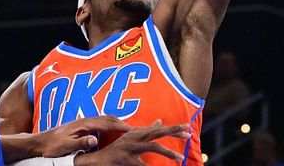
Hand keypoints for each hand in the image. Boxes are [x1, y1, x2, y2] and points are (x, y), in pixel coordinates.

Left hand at [35, 116, 131, 156]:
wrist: (39, 142)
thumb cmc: (52, 146)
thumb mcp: (66, 146)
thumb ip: (81, 143)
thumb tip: (95, 140)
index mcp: (83, 125)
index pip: (106, 124)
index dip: (120, 127)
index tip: (132, 130)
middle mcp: (84, 121)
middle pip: (107, 118)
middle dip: (121, 122)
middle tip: (135, 128)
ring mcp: (82, 122)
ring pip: (103, 119)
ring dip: (115, 122)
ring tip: (126, 128)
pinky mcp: (80, 125)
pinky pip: (99, 122)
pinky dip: (109, 124)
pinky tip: (110, 130)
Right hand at [74, 120, 189, 165]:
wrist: (95, 159)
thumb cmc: (114, 150)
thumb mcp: (130, 138)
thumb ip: (146, 131)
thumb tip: (160, 121)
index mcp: (136, 133)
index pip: (157, 129)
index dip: (172, 128)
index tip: (186, 127)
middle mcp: (133, 137)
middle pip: (156, 133)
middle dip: (172, 132)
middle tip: (188, 133)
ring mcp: (129, 147)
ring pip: (152, 147)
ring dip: (167, 152)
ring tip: (179, 157)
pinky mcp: (125, 158)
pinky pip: (142, 165)